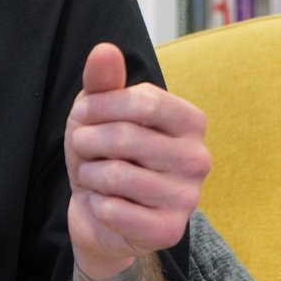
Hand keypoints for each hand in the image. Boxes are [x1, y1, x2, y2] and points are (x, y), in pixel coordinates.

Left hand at [64, 42, 209, 277]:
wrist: (101, 217)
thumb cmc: (106, 155)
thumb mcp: (99, 113)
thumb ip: (103, 81)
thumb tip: (104, 49)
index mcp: (191, 122)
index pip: (143, 100)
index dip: (100, 106)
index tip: (82, 115)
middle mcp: (199, 159)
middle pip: (127, 137)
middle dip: (88, 141)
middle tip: (84, 149)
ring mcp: (188, 198)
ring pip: (117, 174)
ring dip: (90, 174)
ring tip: (94, 177)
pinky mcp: (169, 231)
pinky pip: (114, 210)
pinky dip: (96, 205)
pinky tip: (104, 206)